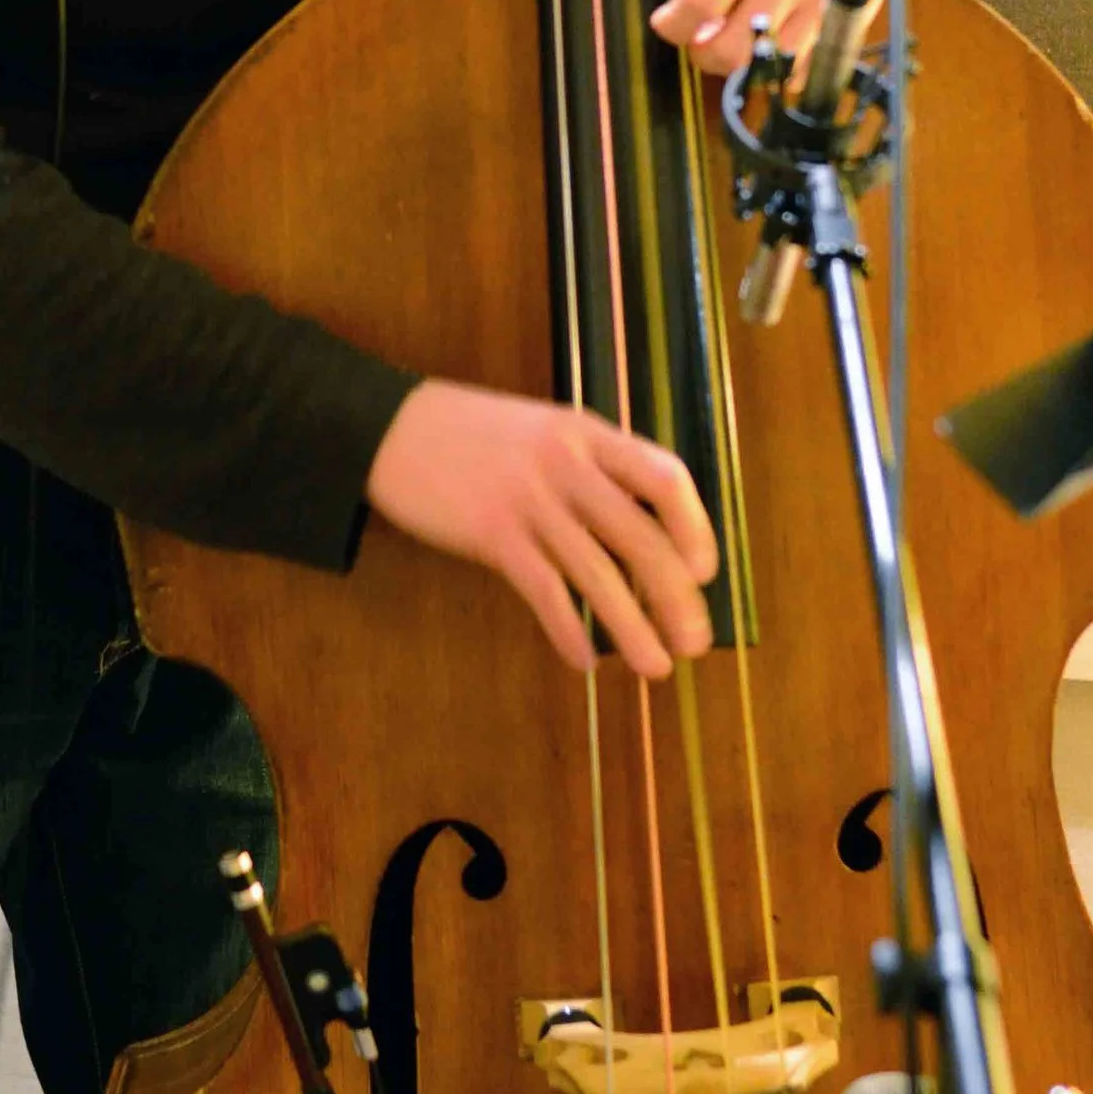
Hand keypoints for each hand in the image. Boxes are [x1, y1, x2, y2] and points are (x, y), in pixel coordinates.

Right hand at [366, 379, 717, 680]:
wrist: (389, 426)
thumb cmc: (471, 436)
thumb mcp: (544, 432)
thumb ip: (590, 469)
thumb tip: (639, 534)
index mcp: (588, 434)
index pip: (666, 478)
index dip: (696, 529)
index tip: (704, 573)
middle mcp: (567, 464)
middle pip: (642, 537)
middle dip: (677, 597)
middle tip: (695, 643)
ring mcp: (529, 499)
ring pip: (599, 573)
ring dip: (634, 628)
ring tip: (655, 667)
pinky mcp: (492, 534)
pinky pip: (545, 590)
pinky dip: (570, 630)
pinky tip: (583, 661)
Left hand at [585, 0, 921, 72]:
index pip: (699, 2)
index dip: (669, 23)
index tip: (664, 16)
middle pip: (730, 47)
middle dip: (697, 49)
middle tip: (693, 29)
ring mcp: (823, 1)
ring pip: (765, 69)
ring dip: (733, 62)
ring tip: (724, 34)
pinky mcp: (844, 22)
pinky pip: (799, 70)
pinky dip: (772, 69)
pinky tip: (762, 42)